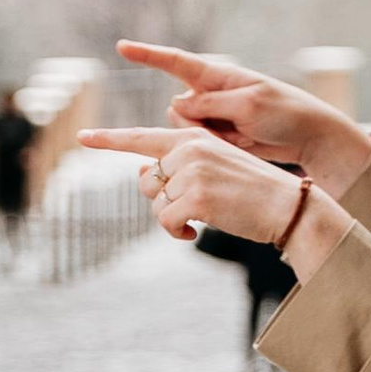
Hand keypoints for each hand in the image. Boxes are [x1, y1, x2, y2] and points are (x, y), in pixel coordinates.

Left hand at [77, 120, 352, 282]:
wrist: (287, 206)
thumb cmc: (251, 191)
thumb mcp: (214, 167)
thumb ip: (179, 165)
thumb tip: (141, 175)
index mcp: (193, 137)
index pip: (142, 137)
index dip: (109, 140)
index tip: (83, 138)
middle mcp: (189, 148)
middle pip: (148, 181)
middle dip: (162, 201)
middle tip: (190, 211)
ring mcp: (192, 171)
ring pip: (156, 204)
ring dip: (172, 220)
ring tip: (199, 221)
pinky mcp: (195, 196)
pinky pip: (165, 222)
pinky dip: (176, 234)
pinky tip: (194, 234)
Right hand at [107, 41, 370, 202]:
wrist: (311, 137)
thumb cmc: (286, 113)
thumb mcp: (250, 105)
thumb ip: (210, 104)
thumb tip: (176, 104)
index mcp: (219, 77)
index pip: (175, 62)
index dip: (147, 55)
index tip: (121, 46)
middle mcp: (211, 95)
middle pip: (178, 111)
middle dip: (192, 126)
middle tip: (233, 129)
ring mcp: (214, 118)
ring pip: (185, 133)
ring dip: (205, 142)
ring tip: (242, 140)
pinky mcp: (220, 139)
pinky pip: (198, 147)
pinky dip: (212, 152)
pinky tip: (240, 149)